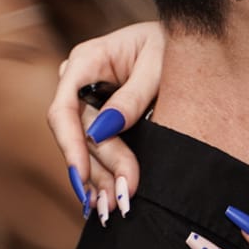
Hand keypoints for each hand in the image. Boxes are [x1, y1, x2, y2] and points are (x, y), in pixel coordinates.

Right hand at [46, 21, 163, 218]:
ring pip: (85, 147)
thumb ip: (132, 97)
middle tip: (124, 196)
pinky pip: (94, 148)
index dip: (71, 145)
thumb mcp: (159, 64)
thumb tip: (101, 131)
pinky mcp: (98, 117)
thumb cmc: (172, 44)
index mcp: (87, 60)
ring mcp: (85, 100)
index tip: (82, 175)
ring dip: (100, 178)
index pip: (64, 108)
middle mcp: (77, 81)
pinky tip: (108, 197)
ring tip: (116, 207)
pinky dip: (103, 173)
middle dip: (100, 168)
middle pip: (80, 135)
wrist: (184, 42)